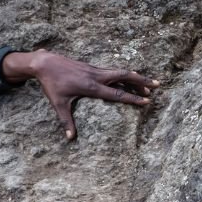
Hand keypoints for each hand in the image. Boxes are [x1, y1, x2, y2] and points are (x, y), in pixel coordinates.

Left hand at [1, 50, 158, 139]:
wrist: (44, 63)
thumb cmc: (51, 84)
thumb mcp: (58, 103)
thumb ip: (66, 121)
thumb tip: (70, 138)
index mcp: (91, 87)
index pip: (117, 93)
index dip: (133, 97)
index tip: (147, 101)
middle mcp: (96, 76)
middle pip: (124, 77)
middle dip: (141, 81)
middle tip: (157, 86)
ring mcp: (94, 70)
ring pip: (120, 72)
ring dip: (135, 77)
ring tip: (148, 83)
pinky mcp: (91, 66)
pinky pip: (112, 70)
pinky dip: (123, 74)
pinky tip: (129, 78)